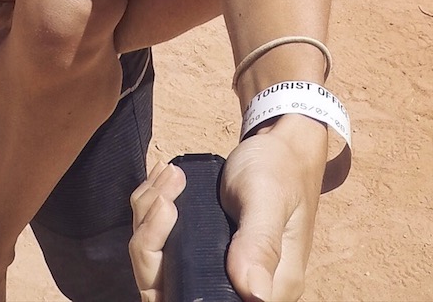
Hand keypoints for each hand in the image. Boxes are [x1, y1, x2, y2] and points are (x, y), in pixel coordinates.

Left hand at [126, 118, 326, 301]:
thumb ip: (260, 244)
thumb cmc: (281, 169)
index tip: (169, 214)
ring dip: (150, 222)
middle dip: (152, 240)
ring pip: (161, 268)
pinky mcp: (205, 252)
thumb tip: (254, 295)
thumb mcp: (268, 199)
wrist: (283, 146)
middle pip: (171, 290)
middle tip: (165, 194)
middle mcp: (242, 287)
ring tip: (168, 180)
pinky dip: (152, 214)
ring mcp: (219, 270)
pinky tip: (164, 184)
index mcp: (269, 287)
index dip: (173, 273)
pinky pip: (164, 247)